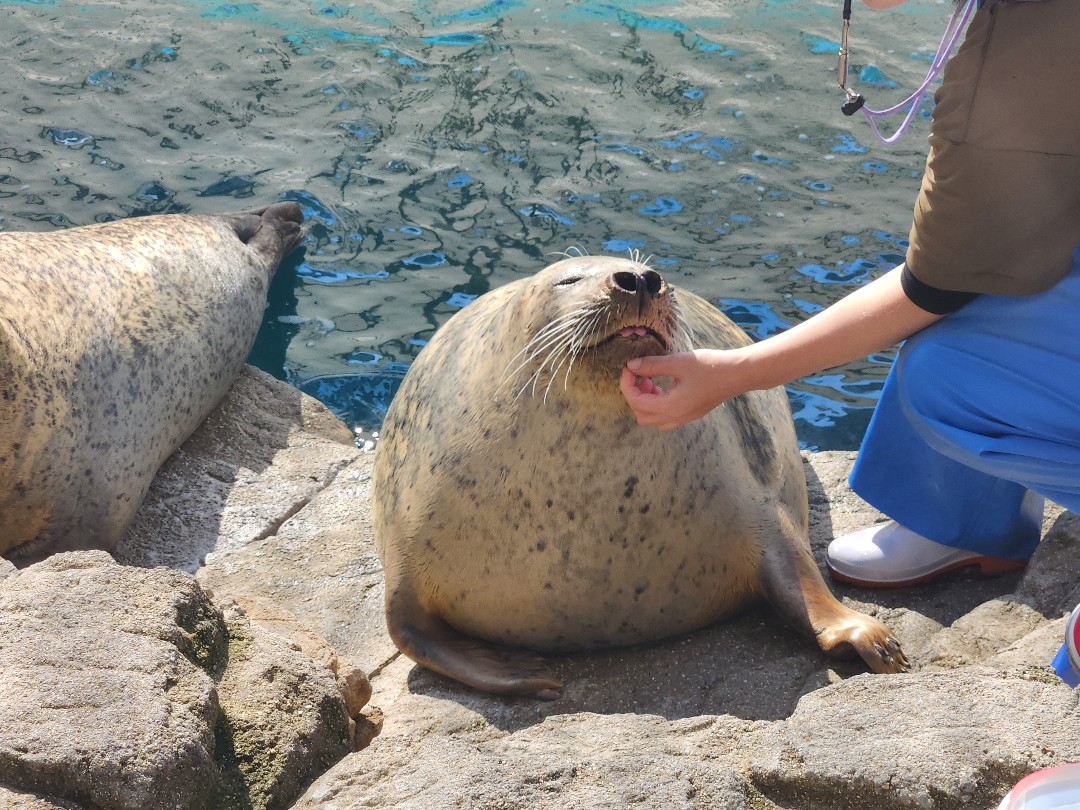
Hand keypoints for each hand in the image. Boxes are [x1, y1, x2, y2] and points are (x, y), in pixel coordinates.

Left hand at [619, 349, 744, 430]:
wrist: (738, 374)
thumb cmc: (711, 366)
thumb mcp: (678, 362)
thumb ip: (652, 365)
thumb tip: (631, 366)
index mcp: (671, 407)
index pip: (636, 401)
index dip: (626, 384)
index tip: (629, 368)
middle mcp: (676, 417)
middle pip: (641, 415)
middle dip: (634, 395)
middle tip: (640, 375)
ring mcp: (684, 418)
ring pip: (653, 420)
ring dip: (646, 402)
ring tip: (652, 381)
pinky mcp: (690, 414)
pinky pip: (665, 418)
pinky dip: (658, 405)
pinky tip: (665, 387)